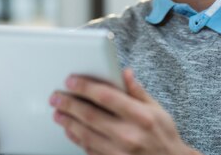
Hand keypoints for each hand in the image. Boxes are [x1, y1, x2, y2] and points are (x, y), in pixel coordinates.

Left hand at [49, 68, 201, 154]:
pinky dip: (76, 138)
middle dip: (69, 103)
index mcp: (141, 116)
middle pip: (90, 115)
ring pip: (85, 134)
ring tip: (58, 111)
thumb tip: (125, 73)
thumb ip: (138, 91)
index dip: (86, 87)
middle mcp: (129, 135)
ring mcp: (119, 152)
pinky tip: (70, 129)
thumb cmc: (164, 136)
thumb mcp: (158, 110)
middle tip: (56, 96)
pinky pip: (88, 149)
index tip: (71, 80)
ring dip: (68, 121)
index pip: (107, 97)